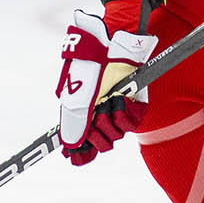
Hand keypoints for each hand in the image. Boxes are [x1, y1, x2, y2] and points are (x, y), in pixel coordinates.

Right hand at [55, 10, 158, 165]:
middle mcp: (99, 112)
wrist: (114, 45)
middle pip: (101, 141)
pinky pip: (134, 122)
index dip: (83, 152)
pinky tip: (123, 99)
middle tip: (99, 113)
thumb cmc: (91, 66)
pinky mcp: (133, 103)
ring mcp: (116, 107)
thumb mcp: (77, 96)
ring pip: (118, 133)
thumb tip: (69, 148)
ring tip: (111, 98)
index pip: (82, 142)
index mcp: (81, 112)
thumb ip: (74, 123)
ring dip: (114, 117)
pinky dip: (129, 113)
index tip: (80, 158)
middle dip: (101, 132)